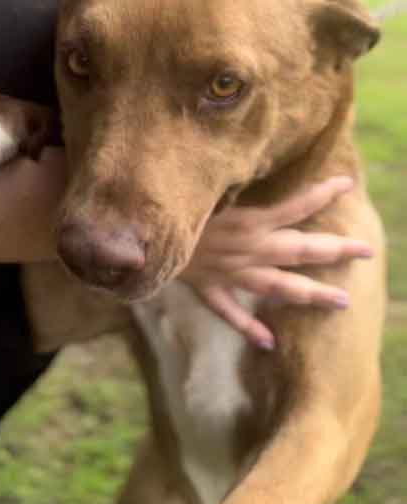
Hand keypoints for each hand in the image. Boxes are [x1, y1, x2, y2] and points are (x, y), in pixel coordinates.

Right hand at [181, 177, 372, 349]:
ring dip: (311, 293)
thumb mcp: (204, 185)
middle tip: (365, 251)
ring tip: (342, 300)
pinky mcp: (207, 288)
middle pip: (299, 250)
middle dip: (335, 250)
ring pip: (279, 287)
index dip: (322, 195)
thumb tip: (250, 162)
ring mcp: (229, 273)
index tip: (347, 185)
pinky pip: (231, 312)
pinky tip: (269, 342)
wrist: (138, 238)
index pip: (295, 206)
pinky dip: (249, 327)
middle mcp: (246, 249)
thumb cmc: (170, 201)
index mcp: (247, 220)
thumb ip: (231, 181)